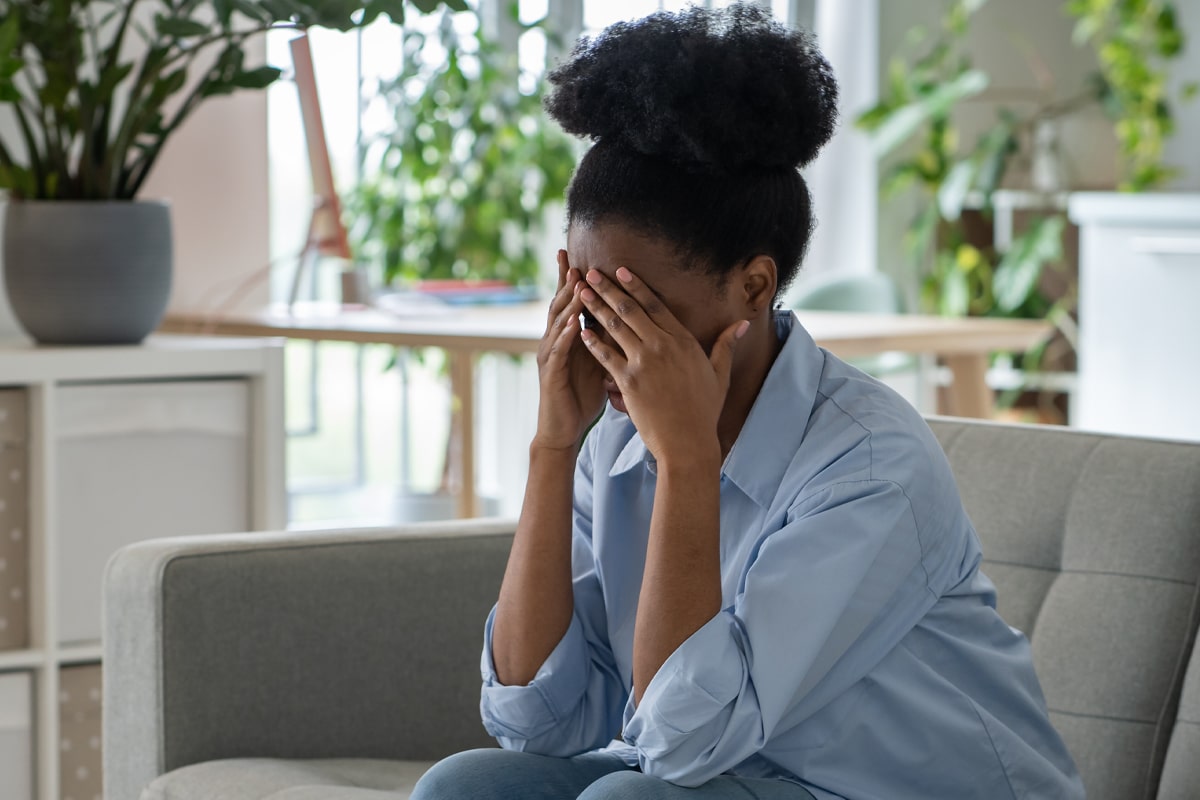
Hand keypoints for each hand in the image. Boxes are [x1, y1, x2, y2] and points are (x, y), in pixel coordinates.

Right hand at [532, 250, 607, 450]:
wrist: (564, 429)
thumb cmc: (582, 396)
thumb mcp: (599, 362)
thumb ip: (606, 340)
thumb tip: (626, 321)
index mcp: (569, 337)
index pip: (571, 302)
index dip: (573, 279)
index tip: (580, 256)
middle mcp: (555, 341)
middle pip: (560, 304)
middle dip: (566, 281)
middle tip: (573, 258)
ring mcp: (550, 357)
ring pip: (557, 323)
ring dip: (567, 303)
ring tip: (577, 283)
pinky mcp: (551, 375)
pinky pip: (558, 351)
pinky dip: (566, 336)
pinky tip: (574, 323)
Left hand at [578, 267, 747, 462]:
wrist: (688, 442)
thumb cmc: (704, 411)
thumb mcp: (720, 375)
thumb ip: (726, 345)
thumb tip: (743, 324)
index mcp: (683, 341)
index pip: (655, 305)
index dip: (636, 285)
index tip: (621, 270)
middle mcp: (662, 346)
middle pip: (630, 310)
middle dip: (609, 289)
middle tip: (592, 272)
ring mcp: (644, 363)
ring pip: (615, 327)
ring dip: (596, 307)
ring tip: (581, 292)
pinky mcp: (628, 381)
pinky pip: (606, 356)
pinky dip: (593, 342)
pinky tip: (581, 330)